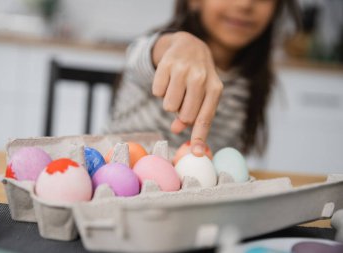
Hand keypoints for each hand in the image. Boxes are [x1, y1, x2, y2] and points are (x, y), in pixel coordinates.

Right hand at [152, 32, 222, 155]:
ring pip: (169, 106)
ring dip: (170, 102)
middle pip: (185, 115)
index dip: (200, 137)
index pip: (205, 118)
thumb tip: (176, 129)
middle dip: (181, 114)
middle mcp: (201, 78)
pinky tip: (168, 79)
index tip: (197, 153)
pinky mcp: (166, 64)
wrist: (189, 44)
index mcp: (215, 88)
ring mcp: (183, 70)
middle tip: (183, 100)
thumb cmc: (198, 76)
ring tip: (177, 88)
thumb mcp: (203, 94)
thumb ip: (193, 114)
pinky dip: (160, 89)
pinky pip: (157, 92)